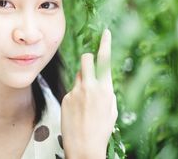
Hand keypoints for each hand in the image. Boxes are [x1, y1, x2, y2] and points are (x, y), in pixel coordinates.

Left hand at [61, 29, 117, 158]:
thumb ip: (106, 91)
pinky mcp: (66, 97)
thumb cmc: (101, 129)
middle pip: (85, 59)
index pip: (104, 60)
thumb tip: (100, 80)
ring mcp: (75, 91)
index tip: (105, 32)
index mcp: (105, 89)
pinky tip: (78, 111)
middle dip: (88, 58)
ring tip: (86, 100)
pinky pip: (72, 89)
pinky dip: (76, 96)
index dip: (105, 44)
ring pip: (79, 75)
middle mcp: (89, 87)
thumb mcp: (111, 109)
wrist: (85, 145)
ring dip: (83, 80)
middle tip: (89, 62)